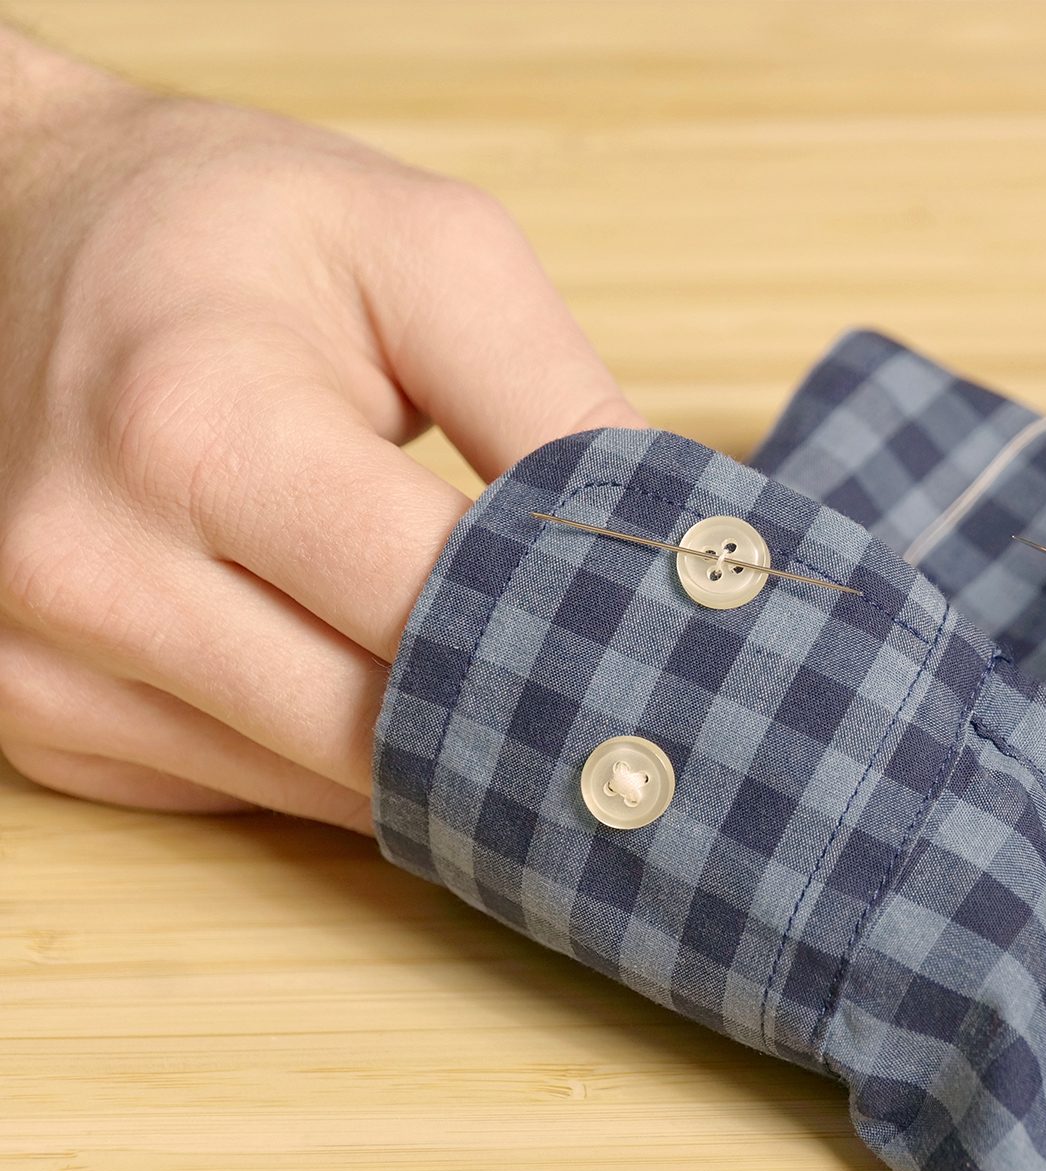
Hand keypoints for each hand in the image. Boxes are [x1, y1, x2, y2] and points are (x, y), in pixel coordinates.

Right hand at [0, 38, 639, 832]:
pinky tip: (410, 708)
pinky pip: (241, 793)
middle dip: (530, 734)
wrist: (20, 225)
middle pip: (378, 735)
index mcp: (195, 430)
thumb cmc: (234, 225)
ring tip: (550, 715)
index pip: (440, 611)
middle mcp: (88, 569)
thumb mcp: (428, 253)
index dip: (585, 646)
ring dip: (443, 764)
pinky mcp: (33, 715)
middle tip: (654, 727)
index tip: (699, 667)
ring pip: (317, 791)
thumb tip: (682, 555)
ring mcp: (37, 660)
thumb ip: (557, 402)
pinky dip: (341, 766)